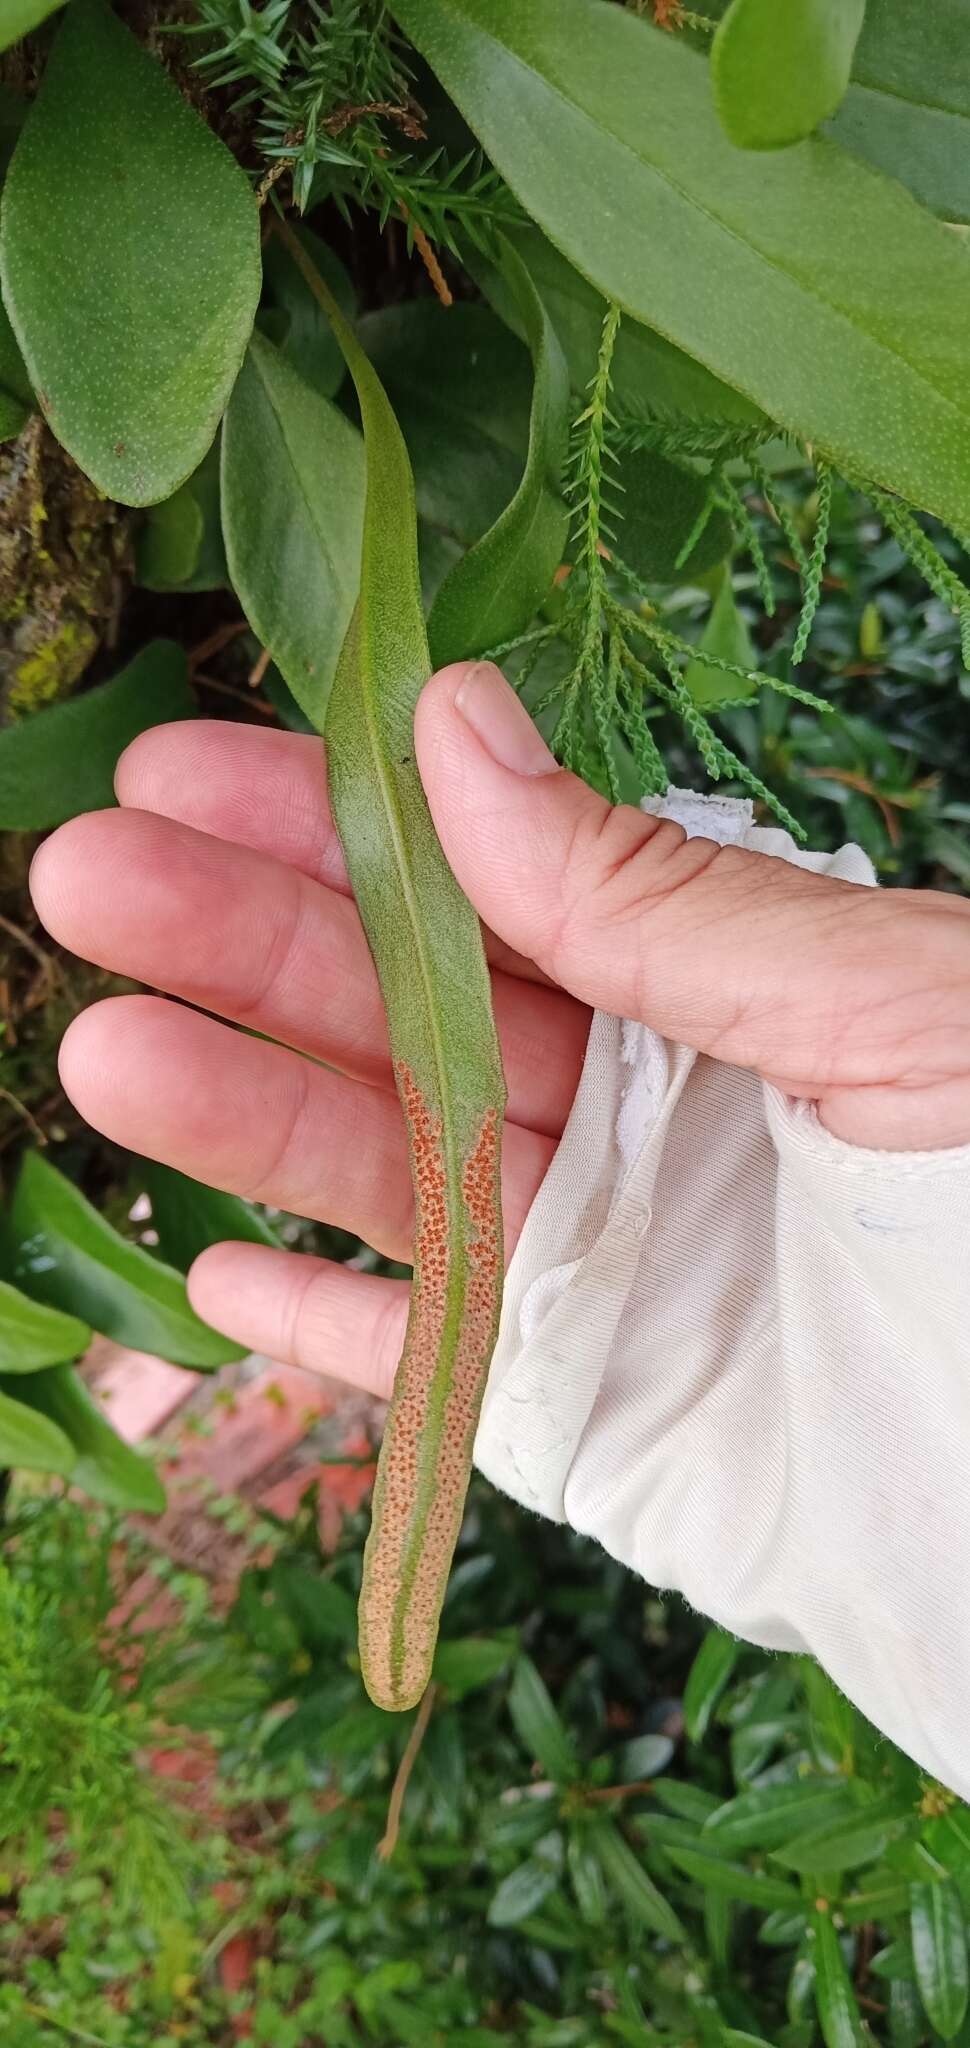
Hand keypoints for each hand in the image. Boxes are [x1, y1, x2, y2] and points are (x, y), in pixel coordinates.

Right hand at [30, 660, 969, 1399]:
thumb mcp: (899, 1012)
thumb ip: (668, 898)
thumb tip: (455, 734)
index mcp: (732, 988)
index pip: (499, 882)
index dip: (343, 821)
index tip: (191, 764)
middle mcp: (655, 1113)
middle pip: (416, 1016)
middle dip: (253, 944)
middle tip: (91, 875)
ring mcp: (614, 1268)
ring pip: (397, 1175)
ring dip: (247, 1116)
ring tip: (101, 1047)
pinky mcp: (591, 1427)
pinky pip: (432, 1372)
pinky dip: (329, 1334)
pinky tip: (216, 1275)